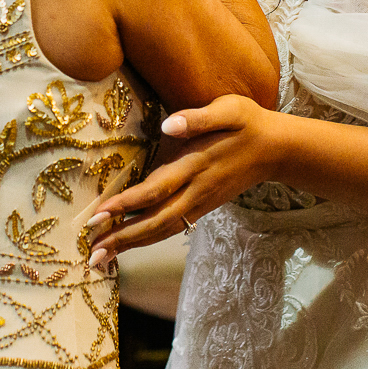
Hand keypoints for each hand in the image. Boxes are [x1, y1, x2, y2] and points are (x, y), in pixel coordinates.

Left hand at [84, 94, 280, 264]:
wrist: (276, 149)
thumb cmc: (247, 123)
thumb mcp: (228, 110)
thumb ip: (198, 118)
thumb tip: (167, 125)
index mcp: (196, 165)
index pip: (156, 190)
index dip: (126, 204)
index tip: (98, 215)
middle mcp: (196, 190)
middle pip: (155, 221)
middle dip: (123, 238)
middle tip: (92, 253)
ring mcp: (200, 203)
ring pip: (163, 230)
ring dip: (131, 245)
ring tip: (101, 258)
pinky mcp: (203, 208)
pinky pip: (172, 228)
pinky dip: (147, 240)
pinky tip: (127, 245)